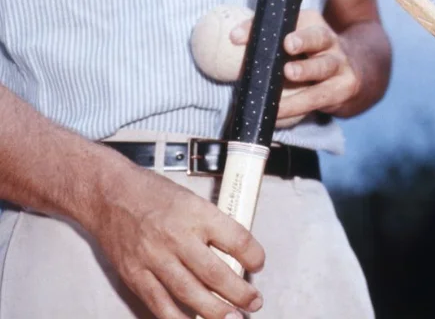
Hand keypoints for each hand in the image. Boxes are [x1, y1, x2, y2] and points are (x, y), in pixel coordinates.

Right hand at [90, 162, 263, 318]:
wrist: (109, 194)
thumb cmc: (151, 193)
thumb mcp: (190, 197)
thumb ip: (209, 224)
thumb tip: (234, 250)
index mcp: (195, 212)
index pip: (235, 238)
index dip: (253, 255)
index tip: (259, 264)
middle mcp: (176, 237)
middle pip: (215, 274)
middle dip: (239, 293)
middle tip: (254, 302)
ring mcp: (154, 259)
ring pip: (190, 295)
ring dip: (215, 312)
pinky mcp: (136, 276)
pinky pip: (161, 305)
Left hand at [231, 9, 360, 123]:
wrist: (355, 72)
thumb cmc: (312, 56)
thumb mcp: (296, 41)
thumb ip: (266, 38)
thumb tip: (234, 38)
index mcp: (314, 24)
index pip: (291, 19)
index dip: (267, 25)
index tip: (238, 36)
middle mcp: (330, 42)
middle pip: (319, 37)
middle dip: (304, 40)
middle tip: (288, 44)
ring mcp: (339, 65)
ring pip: (324, 66)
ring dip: (306, 70)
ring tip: (289, 73)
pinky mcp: (343, 88)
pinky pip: (318, 97)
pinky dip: (297, 105)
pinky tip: (278, 111)